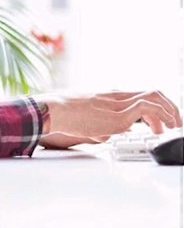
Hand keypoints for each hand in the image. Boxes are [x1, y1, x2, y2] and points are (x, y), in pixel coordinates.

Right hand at [34, 90, 181, 148]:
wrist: (55, 110)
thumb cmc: (63, 114)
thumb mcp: (85, 117)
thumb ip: (98, 123)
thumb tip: (103, 134)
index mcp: (109, 95)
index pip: (140, 94)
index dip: (157, 104)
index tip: (163, 119)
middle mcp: (116, 96)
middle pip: (153, 92)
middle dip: (169, 107)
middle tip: (174, 122)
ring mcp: (118, 104)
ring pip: (154, 97)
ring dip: (169, 112)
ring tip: (171, 127)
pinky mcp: (118, 116)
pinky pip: (147, 108)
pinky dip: (159, 116)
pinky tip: (159, 129)